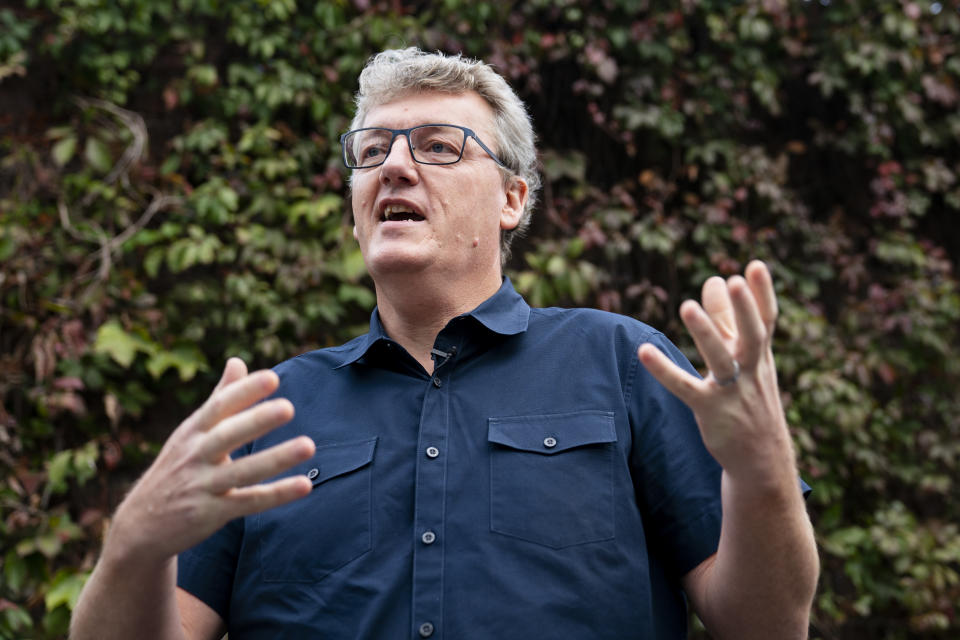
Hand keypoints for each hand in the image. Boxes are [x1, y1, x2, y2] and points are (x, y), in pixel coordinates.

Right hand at [107, 358, 314, 562]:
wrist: (141, 527)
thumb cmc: (176, 469)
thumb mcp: (190, 433)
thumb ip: (220, 398)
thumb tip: (238, 360)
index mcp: (192, 432)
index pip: (219, 406)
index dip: (245, 392)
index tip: (272, 378)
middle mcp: (195, 456)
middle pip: (227, 436)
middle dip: (256, 421)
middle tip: (288, 407)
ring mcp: (202, 487)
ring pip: (243, 471)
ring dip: (276, 458)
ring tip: (309, 445)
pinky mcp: (211, 514)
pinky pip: (249, 502)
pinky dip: (277, 494)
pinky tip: (305, 485)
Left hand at [637, 260, 794, 480]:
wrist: (761, 460)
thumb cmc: (749, 398)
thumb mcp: (745, 359)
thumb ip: (728, 319)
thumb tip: (716, 278)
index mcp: (760, 355)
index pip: (766, 320)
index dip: (763, 294)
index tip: (755, 265)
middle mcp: (750, 370)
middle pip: (752, 335)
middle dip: (744, 309)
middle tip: (734, 280)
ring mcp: (732, 392)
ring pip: (720, 360)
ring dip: (706, 333)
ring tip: (688, 305)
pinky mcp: (710, 411)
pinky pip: (685, 388)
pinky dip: (664, 370)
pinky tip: (643, 351)